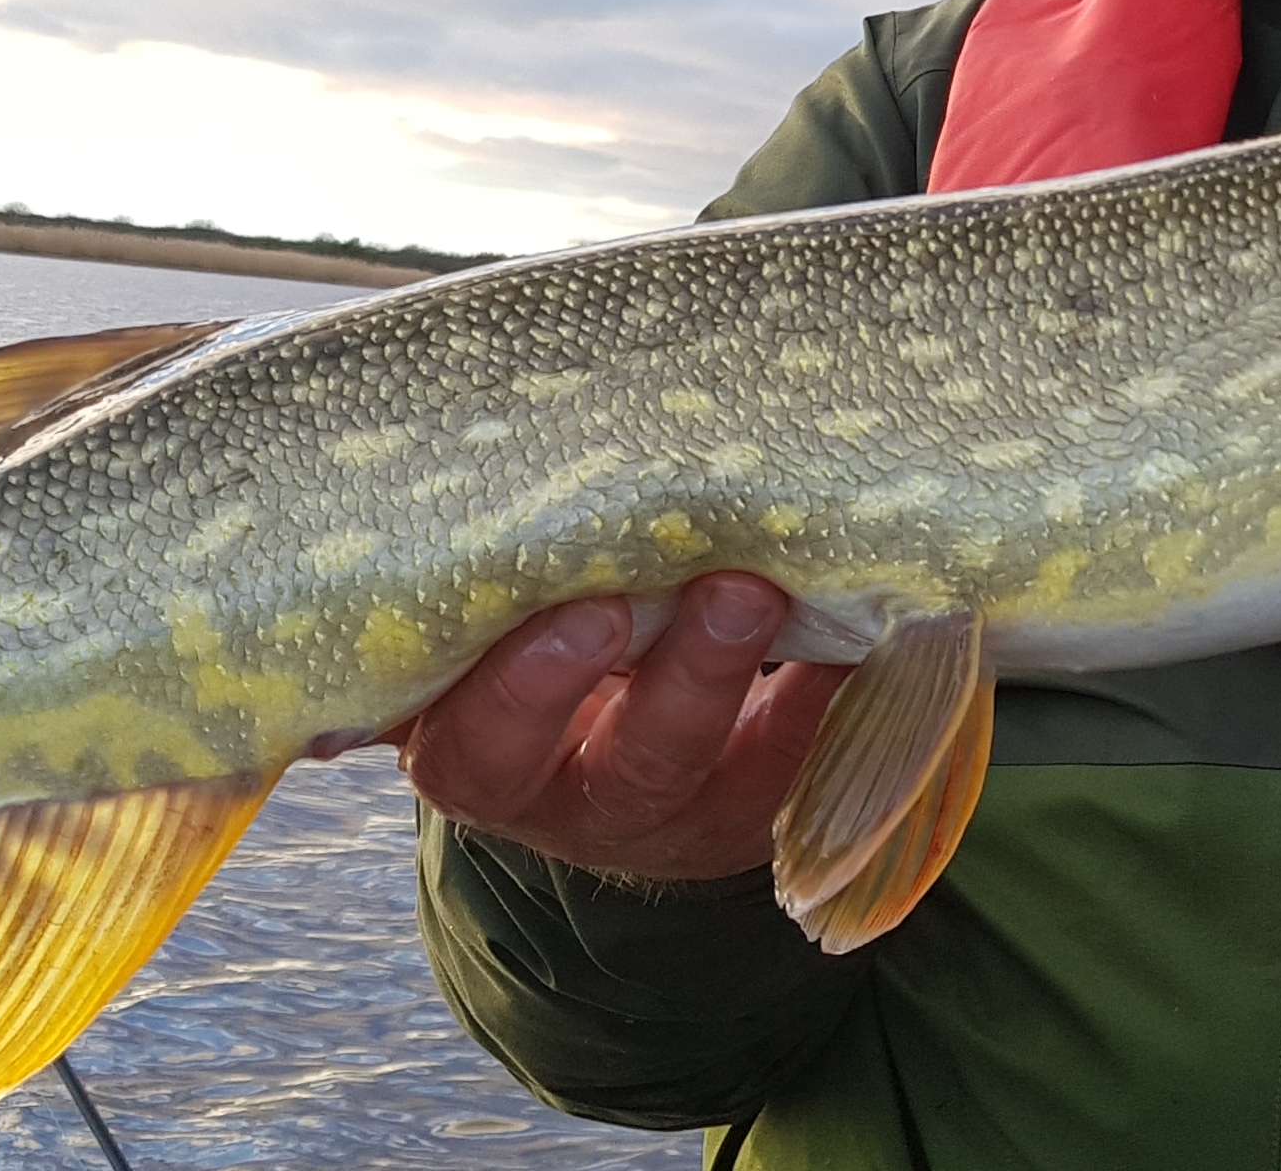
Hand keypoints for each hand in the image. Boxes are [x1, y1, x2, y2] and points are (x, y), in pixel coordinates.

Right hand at [391, 571, 848, 883]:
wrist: (601, 753)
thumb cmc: (521, 650)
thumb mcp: (473, 632)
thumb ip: (457, 581)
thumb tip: (414, 469)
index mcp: (477, 756)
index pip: (476, 746)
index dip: (525, 687)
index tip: (579, 611)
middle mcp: (573, 800)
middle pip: (623, 766)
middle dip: (672, 678)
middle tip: (718, 584)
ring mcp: (676, 811)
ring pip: (717, 764)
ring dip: (746, 673)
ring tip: (770, 586)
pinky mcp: (760, 802)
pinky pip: (805, 756)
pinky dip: (834, 681)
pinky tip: (866, 613)